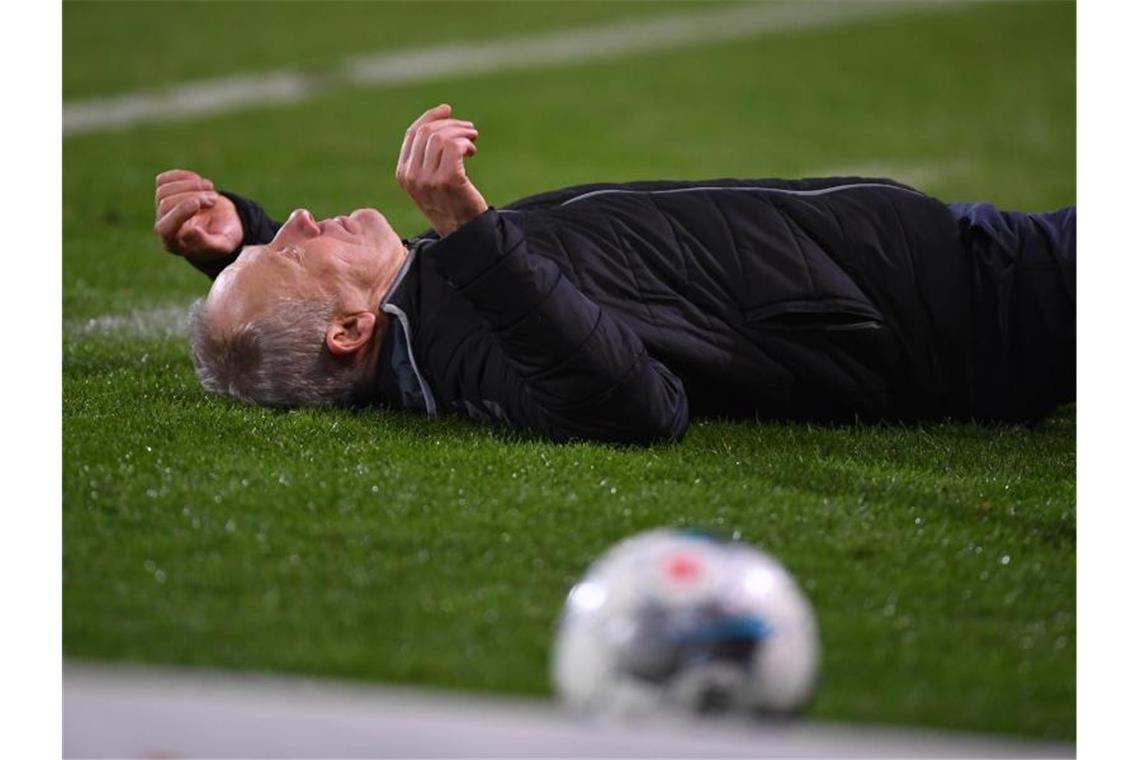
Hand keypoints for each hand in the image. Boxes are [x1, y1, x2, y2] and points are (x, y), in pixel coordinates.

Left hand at [154, 169, 242, 260]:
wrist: (224, 224)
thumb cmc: (223, 237)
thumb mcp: (222, 245)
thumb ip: (207, 243)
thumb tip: (191, 231)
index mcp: (175, 244)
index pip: (165, 229)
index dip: (179, 214)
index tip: (197, 203)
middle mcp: (164, 227)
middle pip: (166, 204)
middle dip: (193, 197)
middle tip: (214, 199)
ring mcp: (162, 208)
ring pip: (164, 190)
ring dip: (191, 186)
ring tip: (210, 189)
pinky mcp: (165, 193)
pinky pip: (163, 180)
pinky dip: (182, 176)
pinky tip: (199, 182)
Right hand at [395, 104, 488, 236]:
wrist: (463, 234)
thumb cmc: (451, 206)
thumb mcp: (430, 182)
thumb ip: (427, 158)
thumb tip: (439, 121)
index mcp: (403, 174)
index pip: (413, 134)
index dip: (431, 117)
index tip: (447, 110)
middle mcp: (412, 176)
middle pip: (428, 132)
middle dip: (451, 124)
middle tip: (469, 130)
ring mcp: (428, 179)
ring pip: (442, 137)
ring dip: (462, 132)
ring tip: (472, 139)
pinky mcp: (448, 181)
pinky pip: (455, 147)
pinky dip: (466, 143)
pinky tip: (472, 151)